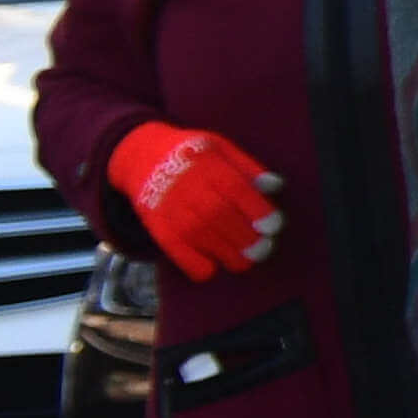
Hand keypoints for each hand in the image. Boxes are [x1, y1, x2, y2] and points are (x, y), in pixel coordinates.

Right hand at [102, 122, 282, 279]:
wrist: (141, 156)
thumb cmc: (192, 153)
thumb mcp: (220, 147)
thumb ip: (248, 167)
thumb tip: (275, 186)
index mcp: (207, 165)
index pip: (235, 189)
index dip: (256, 210)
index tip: (273, 226)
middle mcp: (187, 186)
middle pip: (219, 215)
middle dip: (245, 237)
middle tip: (263, 249)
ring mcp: (169, 207)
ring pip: (199, 234)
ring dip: (225, 253)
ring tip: (244, 262)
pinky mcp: (156, 224)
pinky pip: (173, 248)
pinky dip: (191, 263)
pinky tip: (210, 269)